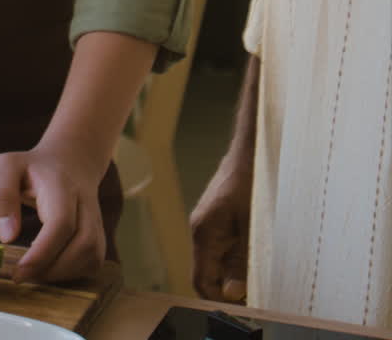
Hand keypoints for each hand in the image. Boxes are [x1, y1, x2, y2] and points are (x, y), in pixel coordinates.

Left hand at [0, 144, 105, 282]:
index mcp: (60, 185)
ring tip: (34, 272)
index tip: (19, 270)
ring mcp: (96, 218)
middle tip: (22, 276)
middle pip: (84, 244)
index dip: (43, 252)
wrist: (70, 160)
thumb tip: (8, 237)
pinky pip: (94, 262)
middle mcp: (85, 202)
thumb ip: (1, 196)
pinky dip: (73, 274)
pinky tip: (50, 267)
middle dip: (53, 269)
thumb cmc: (31, 168)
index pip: (62, 222)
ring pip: (92, 256)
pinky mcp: (99, 234)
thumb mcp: (6, 168)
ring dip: (63, 274)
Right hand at [190, 153, 251, 302]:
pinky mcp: (219, 222)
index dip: (218, 300)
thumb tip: (233, 293)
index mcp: (203, 232)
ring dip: (236, 275)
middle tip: (256, 297)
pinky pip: (224, 250)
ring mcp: (209, 227)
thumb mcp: (251, 224)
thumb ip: (241, 260)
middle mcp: (201, 231)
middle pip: (208, 274)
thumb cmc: (250, 182)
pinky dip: (238, 261)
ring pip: (217, 263)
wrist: (250, 152)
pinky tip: (256, 260)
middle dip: (229, 290)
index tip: (242, 309)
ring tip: (260, 280)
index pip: (201, 280)